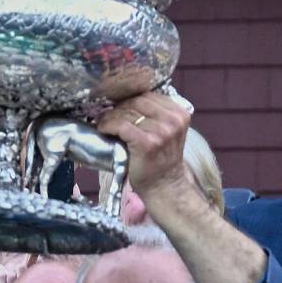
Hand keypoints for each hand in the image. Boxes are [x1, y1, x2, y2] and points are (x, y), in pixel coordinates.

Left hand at [97, 91, 191, 215]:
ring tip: (102, 122)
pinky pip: (122, 126)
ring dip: (110, 116)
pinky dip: (109, 125)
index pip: (149, 96)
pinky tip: (103, 129)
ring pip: (128, 112)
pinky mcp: (147, 143)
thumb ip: (156, 115)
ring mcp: (161, 131)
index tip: (117, 106)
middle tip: (105, 114)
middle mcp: (173, 120)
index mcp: (179, 113)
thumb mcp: (166, 132)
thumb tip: (127, 100)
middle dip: (118, 107)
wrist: (164, 186)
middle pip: (138, 101)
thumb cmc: (160, 161)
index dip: (130, 99)